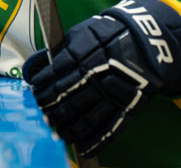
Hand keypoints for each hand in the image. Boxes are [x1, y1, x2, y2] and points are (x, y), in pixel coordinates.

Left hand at [22, 0, 180, 157]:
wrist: (146, 39)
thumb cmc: (106, 35)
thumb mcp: (81, 34)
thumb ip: (59, 52)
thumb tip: (34, 69)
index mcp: (84, 52)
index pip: (56, 73)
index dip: (43, 85)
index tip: (33, 93)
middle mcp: (98, 73)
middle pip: (68, 96)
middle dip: (51, 108)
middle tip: (41, 115)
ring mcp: (115, 91)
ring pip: (87, 115)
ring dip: (68, 127)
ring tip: (55, 131)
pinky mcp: (130, 105)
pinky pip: (112, 127)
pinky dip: (96, 141)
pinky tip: (81, 148)